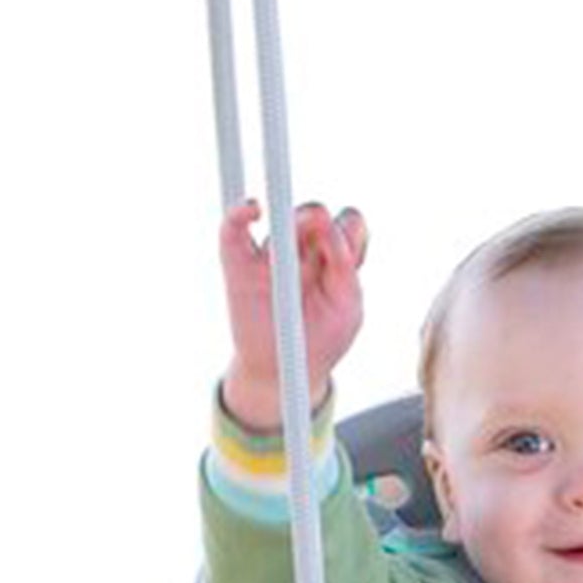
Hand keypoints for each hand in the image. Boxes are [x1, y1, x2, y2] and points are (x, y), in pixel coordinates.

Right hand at [219, 198, 368, 430]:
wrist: (285, 373)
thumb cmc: (322, 337)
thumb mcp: (347, 306)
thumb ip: (344, 266)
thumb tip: (330, 224)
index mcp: (335, 258)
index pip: (346, 224)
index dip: (348, 228)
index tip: (347, 247)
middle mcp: (303, 250)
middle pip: (312, 216)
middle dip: (317, 221)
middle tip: (317, 230)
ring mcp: (270, 254)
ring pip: (280, 220)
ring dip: (290, 229)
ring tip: (296, 264)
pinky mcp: (239, 263)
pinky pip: (234, 228)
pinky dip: (240, 214)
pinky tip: (253, 209)